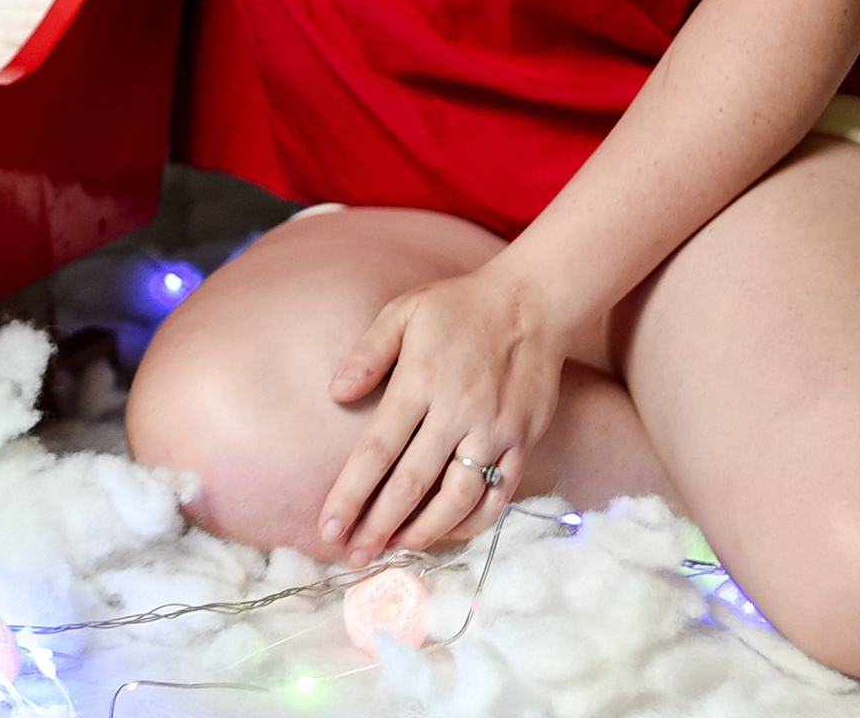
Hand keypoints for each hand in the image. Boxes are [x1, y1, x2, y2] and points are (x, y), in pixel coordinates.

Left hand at [316, 259, 572, 563]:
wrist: (531, 303)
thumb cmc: (457, 307)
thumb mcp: (403, 313)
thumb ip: (367, 353)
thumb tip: (335, 393)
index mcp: (419, 382)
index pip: (377, 451)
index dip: (351, 493)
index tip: (328, 526)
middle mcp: (456, 412)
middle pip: (411, 484)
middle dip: (378, 525)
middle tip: (353, 556)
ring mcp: (494, 431)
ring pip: (456, 498)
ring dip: (423, 532)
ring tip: (394, 550)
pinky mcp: (523, 441)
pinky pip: (498, 494)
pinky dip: (473, 521)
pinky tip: (447, 534)